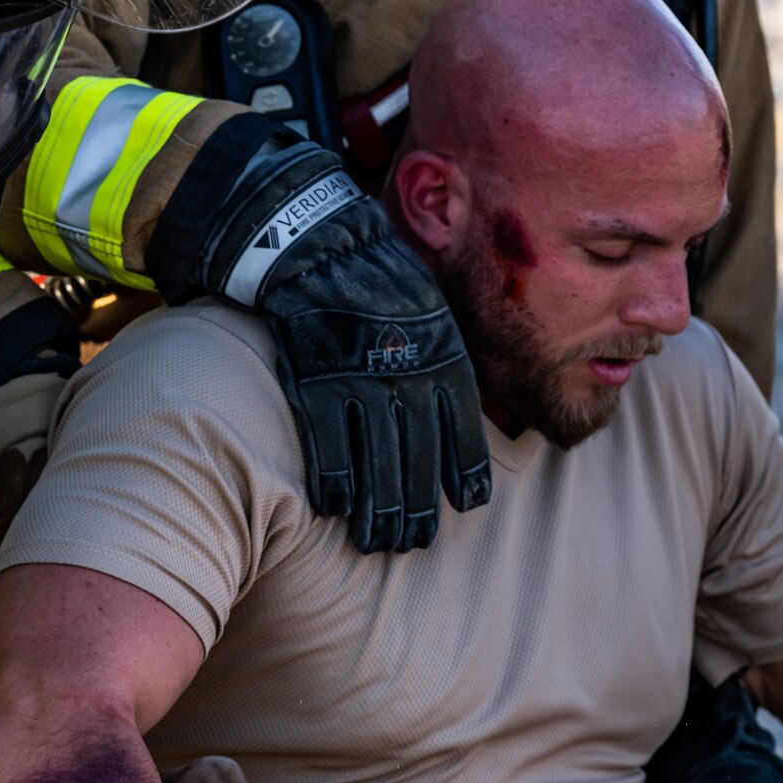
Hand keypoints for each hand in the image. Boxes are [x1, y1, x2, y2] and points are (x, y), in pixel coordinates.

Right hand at [188, 148, 490, 552]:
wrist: (316, 241)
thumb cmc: (374, 274)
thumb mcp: (427, 307)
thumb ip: (440, 355)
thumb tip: (460, 402)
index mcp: (441, 354)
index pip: (461, 428)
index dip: (464, 471)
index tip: (466, 503)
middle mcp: (408, 373)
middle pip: (418, 457)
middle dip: (416, 506)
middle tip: (411, 540)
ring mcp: (362, 380)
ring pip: (377, 460)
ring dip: (378, 507)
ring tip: (378, 538)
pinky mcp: (317, 380)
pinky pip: (329, 442)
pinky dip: (333, 478)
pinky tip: (334, 506)